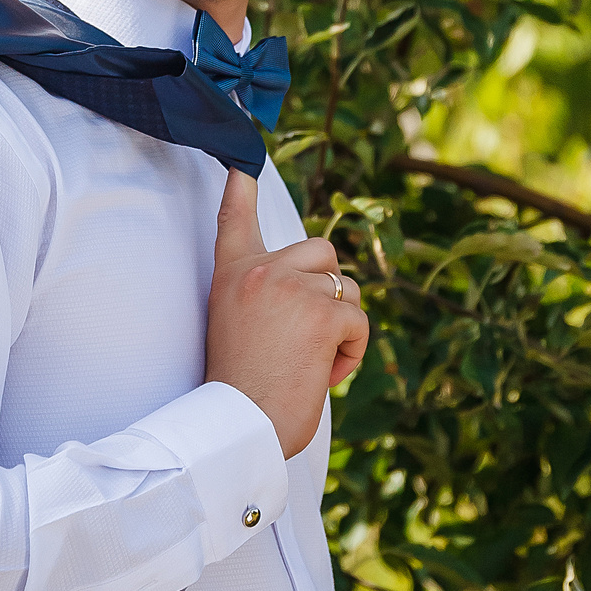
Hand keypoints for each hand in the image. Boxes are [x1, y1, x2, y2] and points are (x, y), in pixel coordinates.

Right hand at [205, 170, 368, 457]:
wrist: (238, 426)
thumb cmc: (240, 390)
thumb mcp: (237, 327)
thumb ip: (268, 295)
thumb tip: (323, 281)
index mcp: (232, 276)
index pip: (234, 220)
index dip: (239, 190)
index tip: (242, 164)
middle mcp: (260, 271)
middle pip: (323, 252)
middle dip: (329, 290)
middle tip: (306, 337)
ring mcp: (291, 288)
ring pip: (347, 288)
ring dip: (342, 326)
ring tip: (310, 361)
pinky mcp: (323, 314)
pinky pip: (358, 320)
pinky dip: (351, 351)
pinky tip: (323, 374)